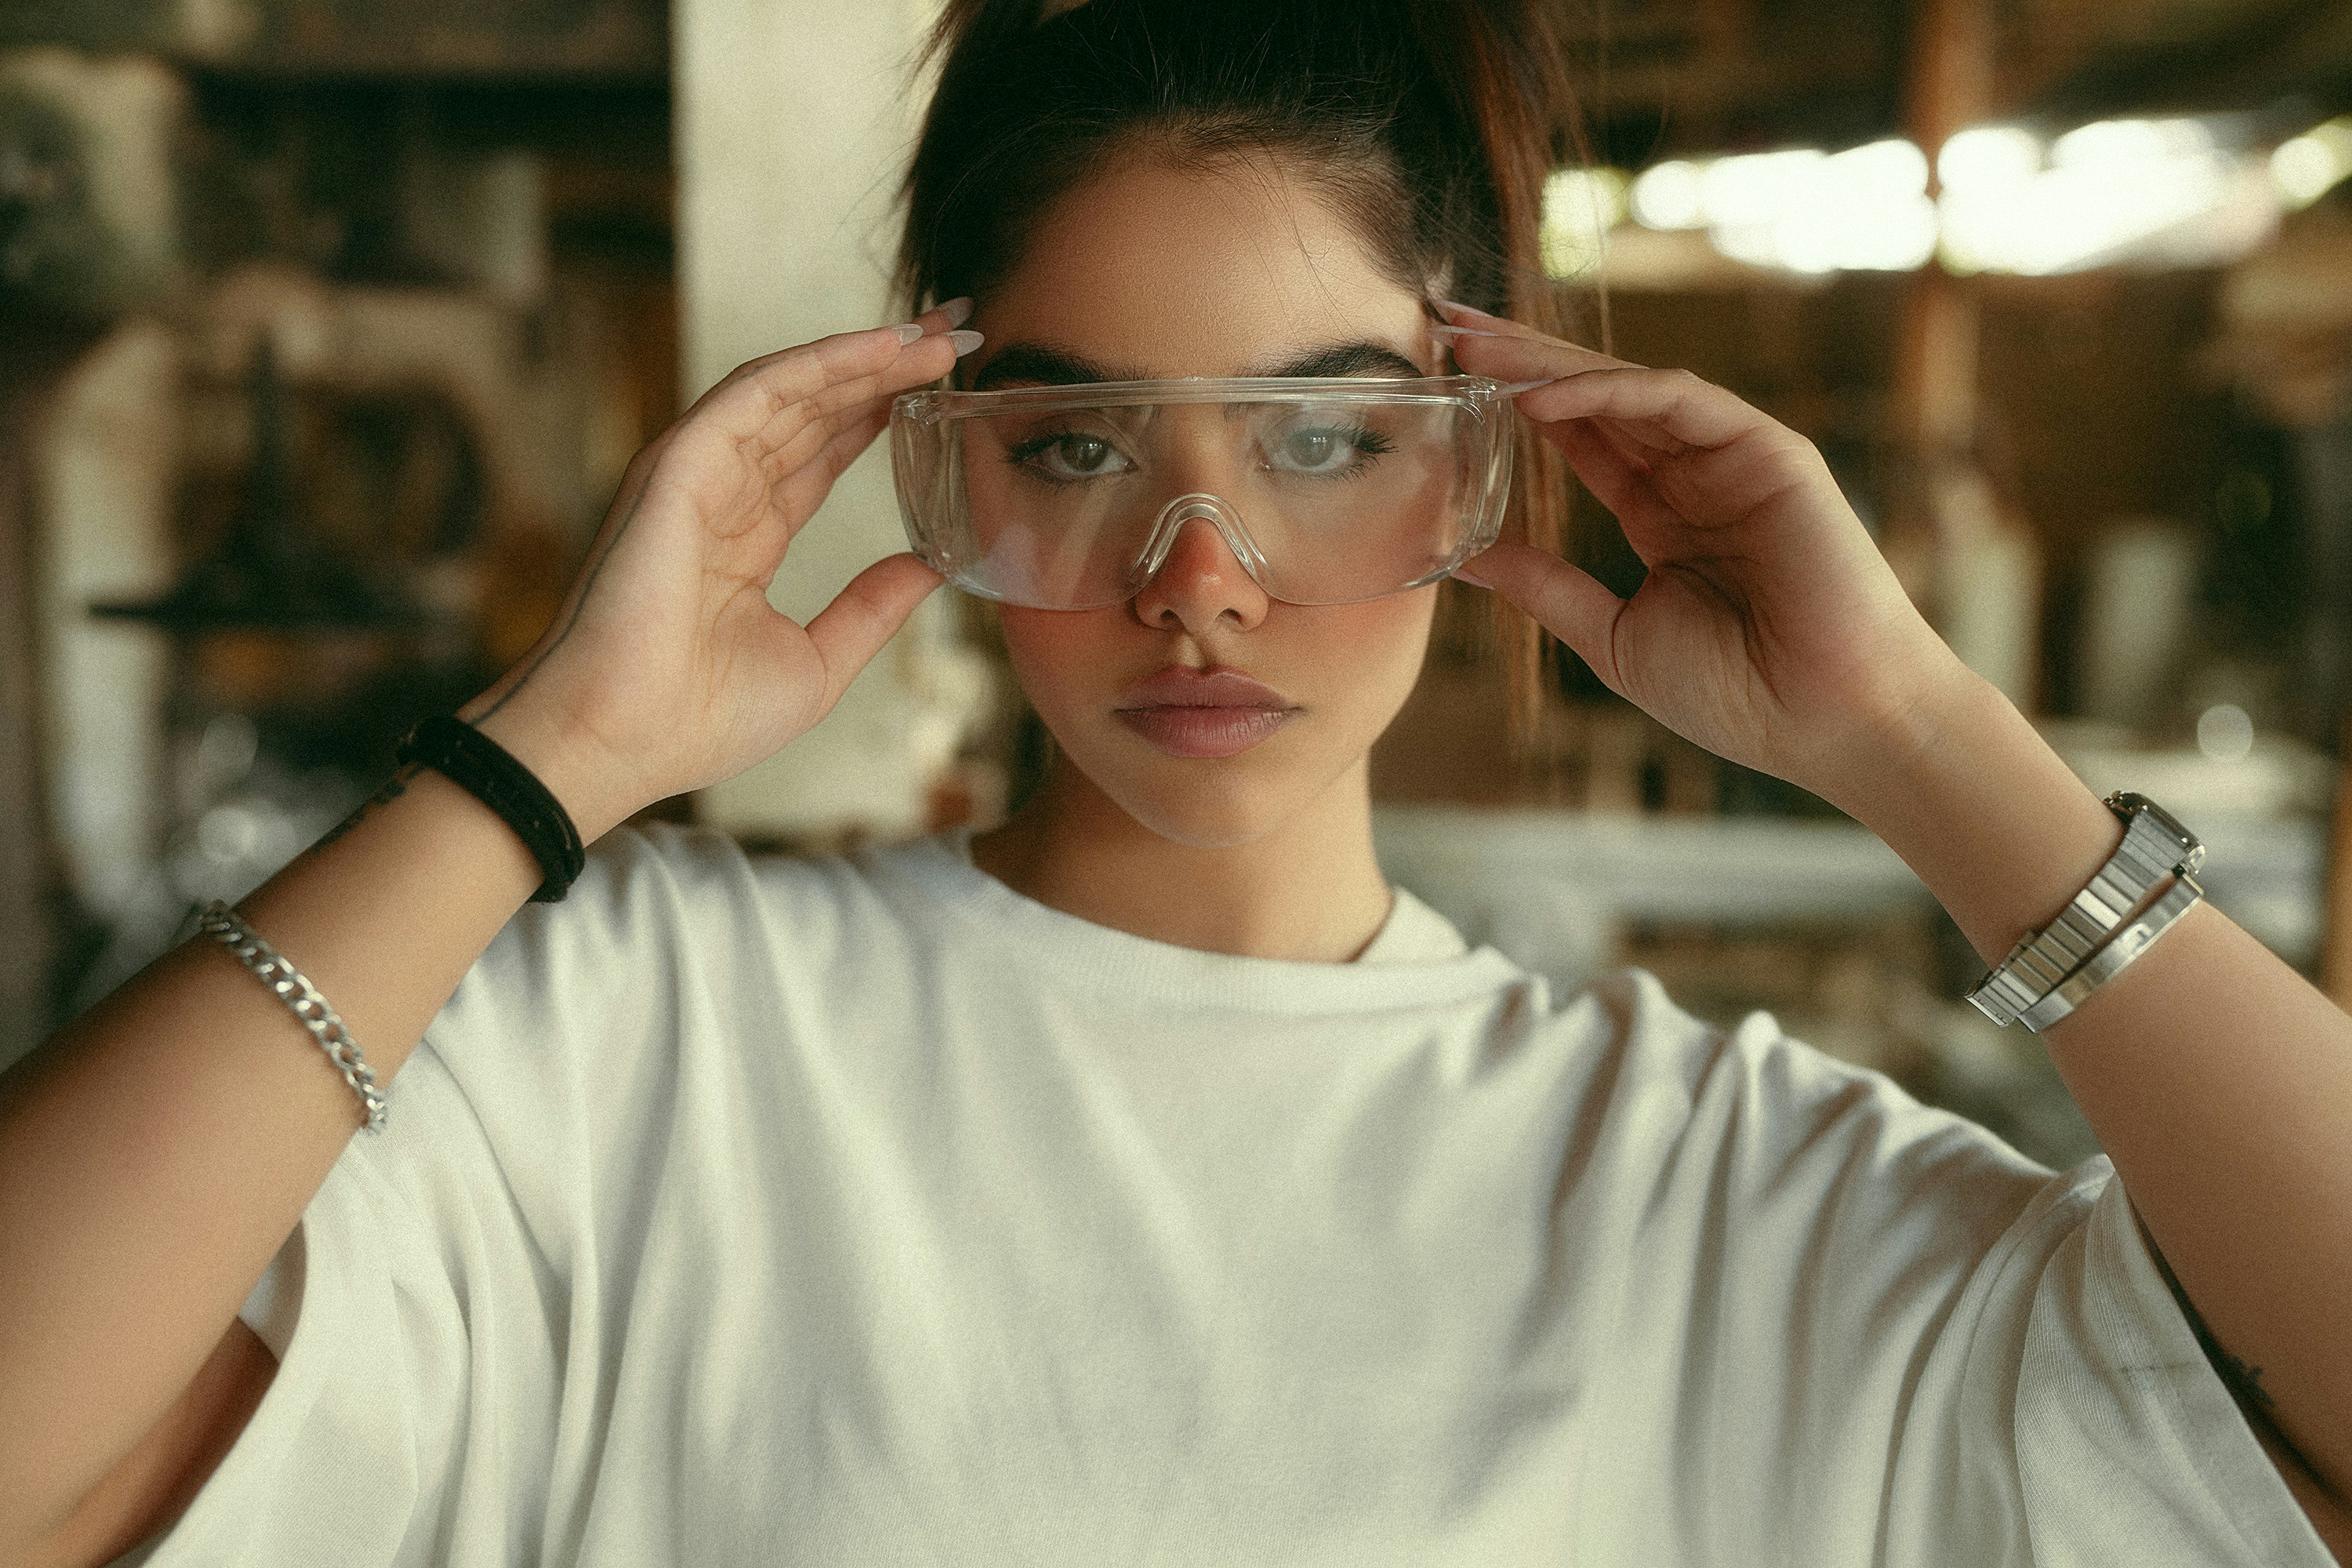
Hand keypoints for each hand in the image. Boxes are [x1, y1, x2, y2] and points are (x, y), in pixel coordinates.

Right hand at [459, 307, 976, 838]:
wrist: (622, 741)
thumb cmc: (700, 720)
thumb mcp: (819, 663)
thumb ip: (871, 608)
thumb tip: (930, 566)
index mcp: (746, 539)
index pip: (821, 454)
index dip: (880, 416)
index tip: (945, 389)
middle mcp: (722, 495)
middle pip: (814, 410)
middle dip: (886, 370)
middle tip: (958, 336)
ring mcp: (698, 473)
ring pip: (792, 389)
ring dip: (865, 355)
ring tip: (936, 333)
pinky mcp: (681, 462)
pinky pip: (758, 392)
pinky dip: (821, 362)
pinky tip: (881, 346)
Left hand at [1439, 303, 1970, 806]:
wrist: (1827, 723)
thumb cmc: (1739, 694)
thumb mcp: (1613, 637)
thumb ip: (1546, 588)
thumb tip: (1464, 557)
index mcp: (1662, 512)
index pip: (1578, 435)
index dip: (1513, 400)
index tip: (1449, 374)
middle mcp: (1694, 472)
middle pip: (1592, 396)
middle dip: (1517, 358)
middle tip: (1442, 324)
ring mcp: (1732, 456)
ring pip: (1627, 386)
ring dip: (1547, 362)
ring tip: (1474, 342)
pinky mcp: (1769, 451)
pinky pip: (1679, 400)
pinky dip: (1608, 391)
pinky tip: (1540, 396)